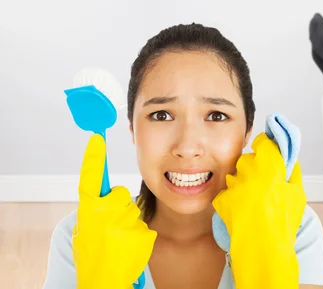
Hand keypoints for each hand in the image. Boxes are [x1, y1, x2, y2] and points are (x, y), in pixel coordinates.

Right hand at [72, 134, 156, 288]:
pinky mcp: (142, 232)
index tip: (97, 137)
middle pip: (121, 195)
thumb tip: (105, 195)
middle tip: (111, 227)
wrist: (103, 280)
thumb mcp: (85, 229)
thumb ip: (94, 209)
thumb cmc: (93, 255)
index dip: (93, 157)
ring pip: (133, 211)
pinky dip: (138, 236)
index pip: (90, 177)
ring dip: (128, 223)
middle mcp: (105, 212)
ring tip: (118, 242)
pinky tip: (129, 248)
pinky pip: (143, 226)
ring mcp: (124, 222)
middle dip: (118, 207)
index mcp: (87, 210)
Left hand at [212, 132, 306, 288]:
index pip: (263, 142)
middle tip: (262, 185)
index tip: (267, 153)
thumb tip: (289, 160)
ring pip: (235, 176)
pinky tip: (243, 212)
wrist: (263, 247)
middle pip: (247, 159)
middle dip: (253, 168)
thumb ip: (293, 172)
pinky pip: (227, 194)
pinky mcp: (221, 199)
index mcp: (269, 165)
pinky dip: (233, 200)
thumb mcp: (298, 195)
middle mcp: (248, 170)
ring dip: (242, 184)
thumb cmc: (284, 222)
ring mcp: (233, 185)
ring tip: (253, 202)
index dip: (265, 147)